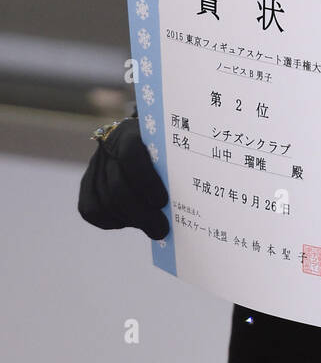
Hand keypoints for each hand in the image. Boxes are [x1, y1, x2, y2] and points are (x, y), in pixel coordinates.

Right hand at [78, 117, 169, 240]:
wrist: (138, 137)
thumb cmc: (161, 145)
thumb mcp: (168, 144)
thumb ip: (174, 162)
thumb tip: (192, 190)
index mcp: (130, 132)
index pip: (131, 155)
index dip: (146, 181)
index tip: (163, 202)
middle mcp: (108, 148)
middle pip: (118, 186)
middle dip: (141, 214)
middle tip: (162, 229)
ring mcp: (95, 166)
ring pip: (105, 202)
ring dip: (130, 220)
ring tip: (152, 227)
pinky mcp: (87, 184)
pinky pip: (91, 210)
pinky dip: (111, 221)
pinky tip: (130, 222)